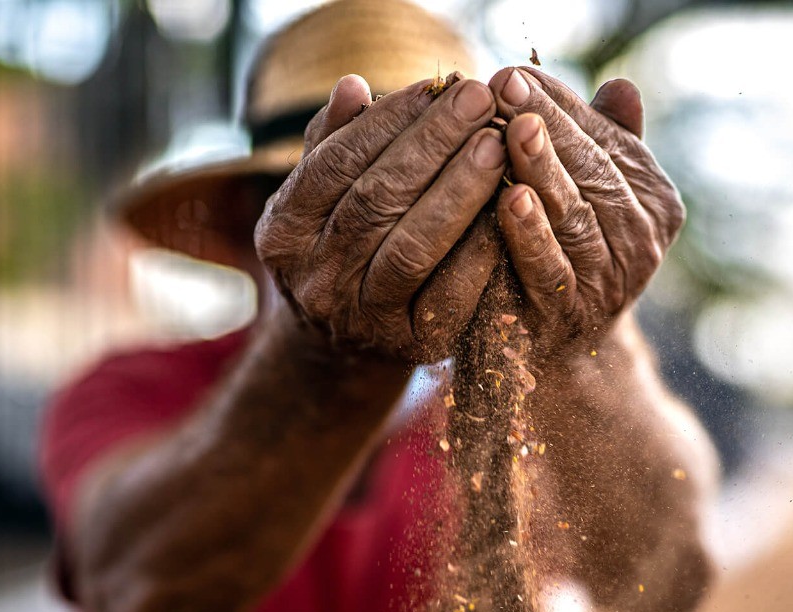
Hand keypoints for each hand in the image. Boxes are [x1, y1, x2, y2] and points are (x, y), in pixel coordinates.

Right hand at [254, 74, 506, 363]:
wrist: (346, 346)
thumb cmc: (342, 245)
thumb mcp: (320, 197)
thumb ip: (333, 143)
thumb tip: (353, 86)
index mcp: (283, 232)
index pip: (335, 163)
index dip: (386, 121)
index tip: (436, 85)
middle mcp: (314, 279)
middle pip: (376, 201)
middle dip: (433, 144)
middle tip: (481, 100)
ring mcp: (361, 318)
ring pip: (411, 247)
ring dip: (460, 190)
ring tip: (498, 144)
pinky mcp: (411, 346)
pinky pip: (449, 294)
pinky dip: (480, 249)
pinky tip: (509, 208)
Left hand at [489, 67, 685, 360]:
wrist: (556, 355)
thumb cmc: (566, 257)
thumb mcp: (590, 200)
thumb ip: (605, 146)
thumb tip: (623, 87)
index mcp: (654, 200)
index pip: (606, 137)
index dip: (561, 102)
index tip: (514, 71)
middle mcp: (642, 240)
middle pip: (592, 169)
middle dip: (547, 124)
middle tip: (505, 85)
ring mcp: (610, 280)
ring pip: (574, 213)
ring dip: (541, 169)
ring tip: (513, 128)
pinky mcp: (570, 314)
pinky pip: (549, 266)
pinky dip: (530, 233)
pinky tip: (507, 197)